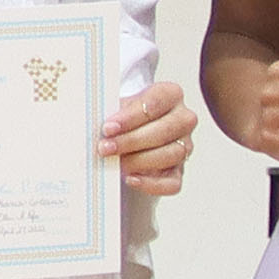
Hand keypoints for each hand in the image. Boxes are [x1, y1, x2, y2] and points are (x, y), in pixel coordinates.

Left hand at [101, 79, 196, 195]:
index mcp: (170, 95)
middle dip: (132, 140)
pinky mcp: (178, 171)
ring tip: (115, 163)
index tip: (108, 127)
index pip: (157, 101)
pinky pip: (172, 183)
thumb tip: (94, 125)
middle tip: (105, 148)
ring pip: (171, 154)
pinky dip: (152, 184)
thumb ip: (111, 111)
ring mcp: (184, 146)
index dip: (131, 116)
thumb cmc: (122, 117)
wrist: (126, 134)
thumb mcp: (117, 106)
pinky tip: (131, 179)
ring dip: (139, 161)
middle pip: (165, 130)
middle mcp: (182, 119)